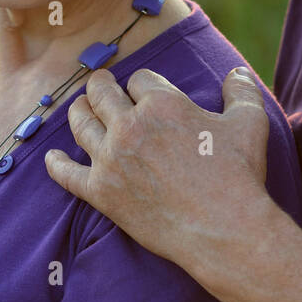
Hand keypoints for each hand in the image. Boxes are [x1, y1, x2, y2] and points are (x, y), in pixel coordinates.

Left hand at [44, 65, 271, 273]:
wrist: (223, 230)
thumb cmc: (238, 175)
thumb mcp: (250, 123)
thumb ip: (242, 91)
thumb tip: (236, 72)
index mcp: (162, 103)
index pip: (139, 79)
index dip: (144, 84)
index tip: (146, 92)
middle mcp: (129, 126)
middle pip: (102, 94)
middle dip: (101, 85)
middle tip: (99, 85)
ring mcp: (110, 160)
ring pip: (81, 124)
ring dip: (77, 111)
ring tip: (78, 108)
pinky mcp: (101, 193)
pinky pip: (67, 174)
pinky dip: (56, 165)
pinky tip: (52, 158)